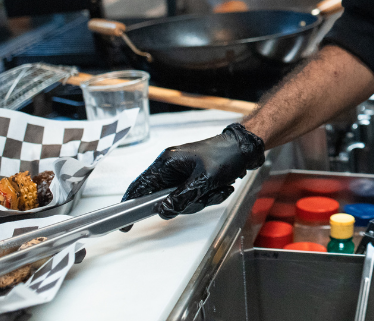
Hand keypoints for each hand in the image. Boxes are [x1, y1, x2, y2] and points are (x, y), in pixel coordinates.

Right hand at [123, 123, 264, 219]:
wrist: (247, 148)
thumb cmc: (226, 156)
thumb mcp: (203, 180)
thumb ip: (181, 198)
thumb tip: (163, 211)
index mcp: (167, 162)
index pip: (140, 186)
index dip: (131, 204)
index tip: (126, 224)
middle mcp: (172, 168)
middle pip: (165, 199)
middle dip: (187, 203)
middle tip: (203, 196)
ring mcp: (184, 174)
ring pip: (183, 201)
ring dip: (202, 200)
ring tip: (219, 188)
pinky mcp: (195, 179)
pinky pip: (196, 197)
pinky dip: (210, 196)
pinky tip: (223, 187)